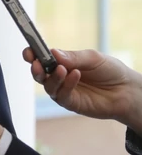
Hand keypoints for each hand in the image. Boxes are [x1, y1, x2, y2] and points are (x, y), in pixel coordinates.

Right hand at [25, 48, 141, 132]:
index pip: (41, 58)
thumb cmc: (110, 71)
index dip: (32, 54)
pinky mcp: (71, 102)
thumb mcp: (92, 58)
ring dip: (52, 77)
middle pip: (38, 73)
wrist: (126, 90)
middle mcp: (59, 76)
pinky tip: (75, 76)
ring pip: (47, 86)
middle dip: (35, 68)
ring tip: (62, 69)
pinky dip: (66, 84)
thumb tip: (53, 53)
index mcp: (61, 62)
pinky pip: (61, 95)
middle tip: (37, 63)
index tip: (29, 51)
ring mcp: (64, 90)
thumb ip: (73, 57)